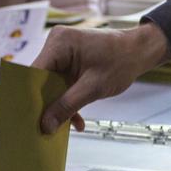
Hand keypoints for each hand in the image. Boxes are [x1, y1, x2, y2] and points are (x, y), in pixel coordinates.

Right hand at [33, 23, 170, 132]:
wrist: (139, 52)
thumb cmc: (121, 62)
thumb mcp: (93, 88)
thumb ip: (67, 106)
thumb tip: (45, 125)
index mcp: (59, 43)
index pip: (34, 73)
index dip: (31, 97)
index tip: (30, 118)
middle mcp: (56, 44)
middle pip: (40, 80)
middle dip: (47, 104)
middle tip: (46, 127)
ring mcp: (61, 52)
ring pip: (50, 85)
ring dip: (60, 105)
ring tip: (66, 125)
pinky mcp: (68, 61)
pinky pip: (61, 83)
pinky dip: (68, 100)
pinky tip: (77, 119)